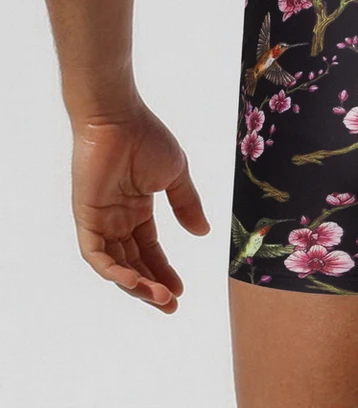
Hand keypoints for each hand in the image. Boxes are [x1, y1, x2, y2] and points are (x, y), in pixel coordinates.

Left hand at [70, 100, 210, 313]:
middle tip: (171, 305)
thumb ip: (186, 204)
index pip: (149, 249)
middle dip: (151, 286)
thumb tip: (203, 233)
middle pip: (133, 264)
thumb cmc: (147, 138)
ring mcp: (101, 220)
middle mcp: (117, 220)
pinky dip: (113, 271)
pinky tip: (134, 281)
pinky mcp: (87, 218)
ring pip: (115, 265)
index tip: (180, 291)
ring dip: (136, 284)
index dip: (163, 271)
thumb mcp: (175, 175)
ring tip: (159, 297)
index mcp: (137, 209)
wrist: (119, 119)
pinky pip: (96, 254)